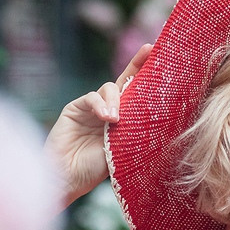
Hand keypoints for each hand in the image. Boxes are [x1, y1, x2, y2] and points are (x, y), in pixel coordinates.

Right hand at [48, 43, 151, 203]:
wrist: (68, 179)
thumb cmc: (95, 170)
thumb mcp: (123, 150)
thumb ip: (134, 132)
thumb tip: (161, 119)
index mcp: (123, 121)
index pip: (137, 95)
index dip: (147, 76)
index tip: (160, 59)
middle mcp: (108, 111)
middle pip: (125, 82)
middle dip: (137, 65)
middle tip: (148, 50)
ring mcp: (91, 108)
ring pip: (108, 88)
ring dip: (116, 100)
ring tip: (116, 119)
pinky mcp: (74, 109)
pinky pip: (91, 98)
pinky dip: (100, 104)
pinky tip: (106, 117)